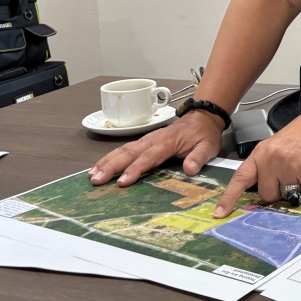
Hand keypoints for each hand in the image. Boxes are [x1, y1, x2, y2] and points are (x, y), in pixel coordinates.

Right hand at [88, 111, 223, 186]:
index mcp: (168, 142)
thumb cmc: (204, 134)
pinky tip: (99, 166)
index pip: (149, 157)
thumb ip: (199, 157)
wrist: (202, 118)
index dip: (135, 169)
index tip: (123, 182)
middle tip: (96, 180)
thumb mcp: (209, 146)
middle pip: (129, 153)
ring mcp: (147, 140)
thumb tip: (190, 169)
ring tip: (92, 175)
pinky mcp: (144, 142)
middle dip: (111, 167)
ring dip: (106, 162)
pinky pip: (125, 149)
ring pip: (123, 150)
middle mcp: (153, 139)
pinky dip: (110, 157)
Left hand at [213, 111, 300, 216]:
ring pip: (290, 195)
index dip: (230, 197)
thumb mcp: (277, 147)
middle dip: (279, 191)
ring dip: (299, 186)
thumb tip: (265, 193)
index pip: (241, 178)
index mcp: (261, 153)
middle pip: (267, 195)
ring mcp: (289, 164)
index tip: (220, 213)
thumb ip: (267, 167)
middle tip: (291, 174)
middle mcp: (271, 158)